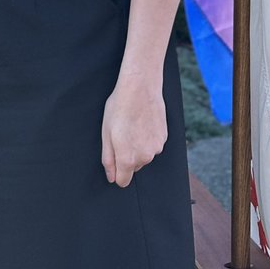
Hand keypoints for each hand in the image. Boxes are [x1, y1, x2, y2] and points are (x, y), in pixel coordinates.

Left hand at [101, 73, 167, 187]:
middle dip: (128, 156)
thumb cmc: (120, 108)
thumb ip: (108, 159)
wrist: (140, 87)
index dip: (117, 172)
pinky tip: (143, 122)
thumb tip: (111, 176)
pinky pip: (153, 144)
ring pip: (144, 155)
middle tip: (122, 135)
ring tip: (133, 126)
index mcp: (128, 159)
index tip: (115, 159)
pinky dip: (148, 138)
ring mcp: (157, 147)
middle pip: (134, 167)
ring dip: (139, 147)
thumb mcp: (106, 133)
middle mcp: (145, 157)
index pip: (123, 181)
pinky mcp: (164, 137)